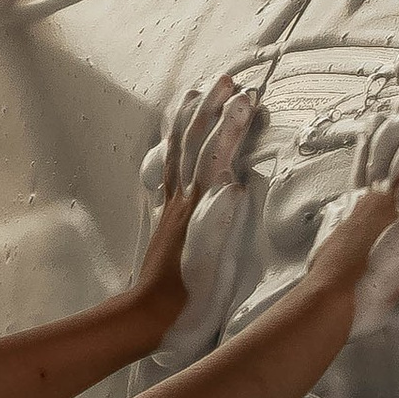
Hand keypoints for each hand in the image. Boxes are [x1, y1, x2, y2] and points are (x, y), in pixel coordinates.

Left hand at [134, 74, 261, 369]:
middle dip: (213, 109)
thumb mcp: (211, 267)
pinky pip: (170, 170)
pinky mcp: (167, 216)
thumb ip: (219, 225)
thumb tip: (233, 183)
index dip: (232, 125)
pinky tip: (178, 141)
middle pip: (195, 143)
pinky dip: (176, 146)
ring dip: (192, 119)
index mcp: (198, 209)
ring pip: (179, 151)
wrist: (149, 317)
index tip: (249, 96)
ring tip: (202, 93)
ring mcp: (173, 206)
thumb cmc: (187, 300)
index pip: (216, 155)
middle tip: (231, 80)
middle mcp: (183, 200)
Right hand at [302, 89, 398, 330]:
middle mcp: (376, 198)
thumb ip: (340, 237)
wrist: (329, 302)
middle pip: (394, 149)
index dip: (373, 138)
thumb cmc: (331, 292)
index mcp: (356, 208)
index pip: (366, 164)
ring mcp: (396, 205)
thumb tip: (337, 233)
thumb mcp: (331, 256)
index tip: (378, 114)